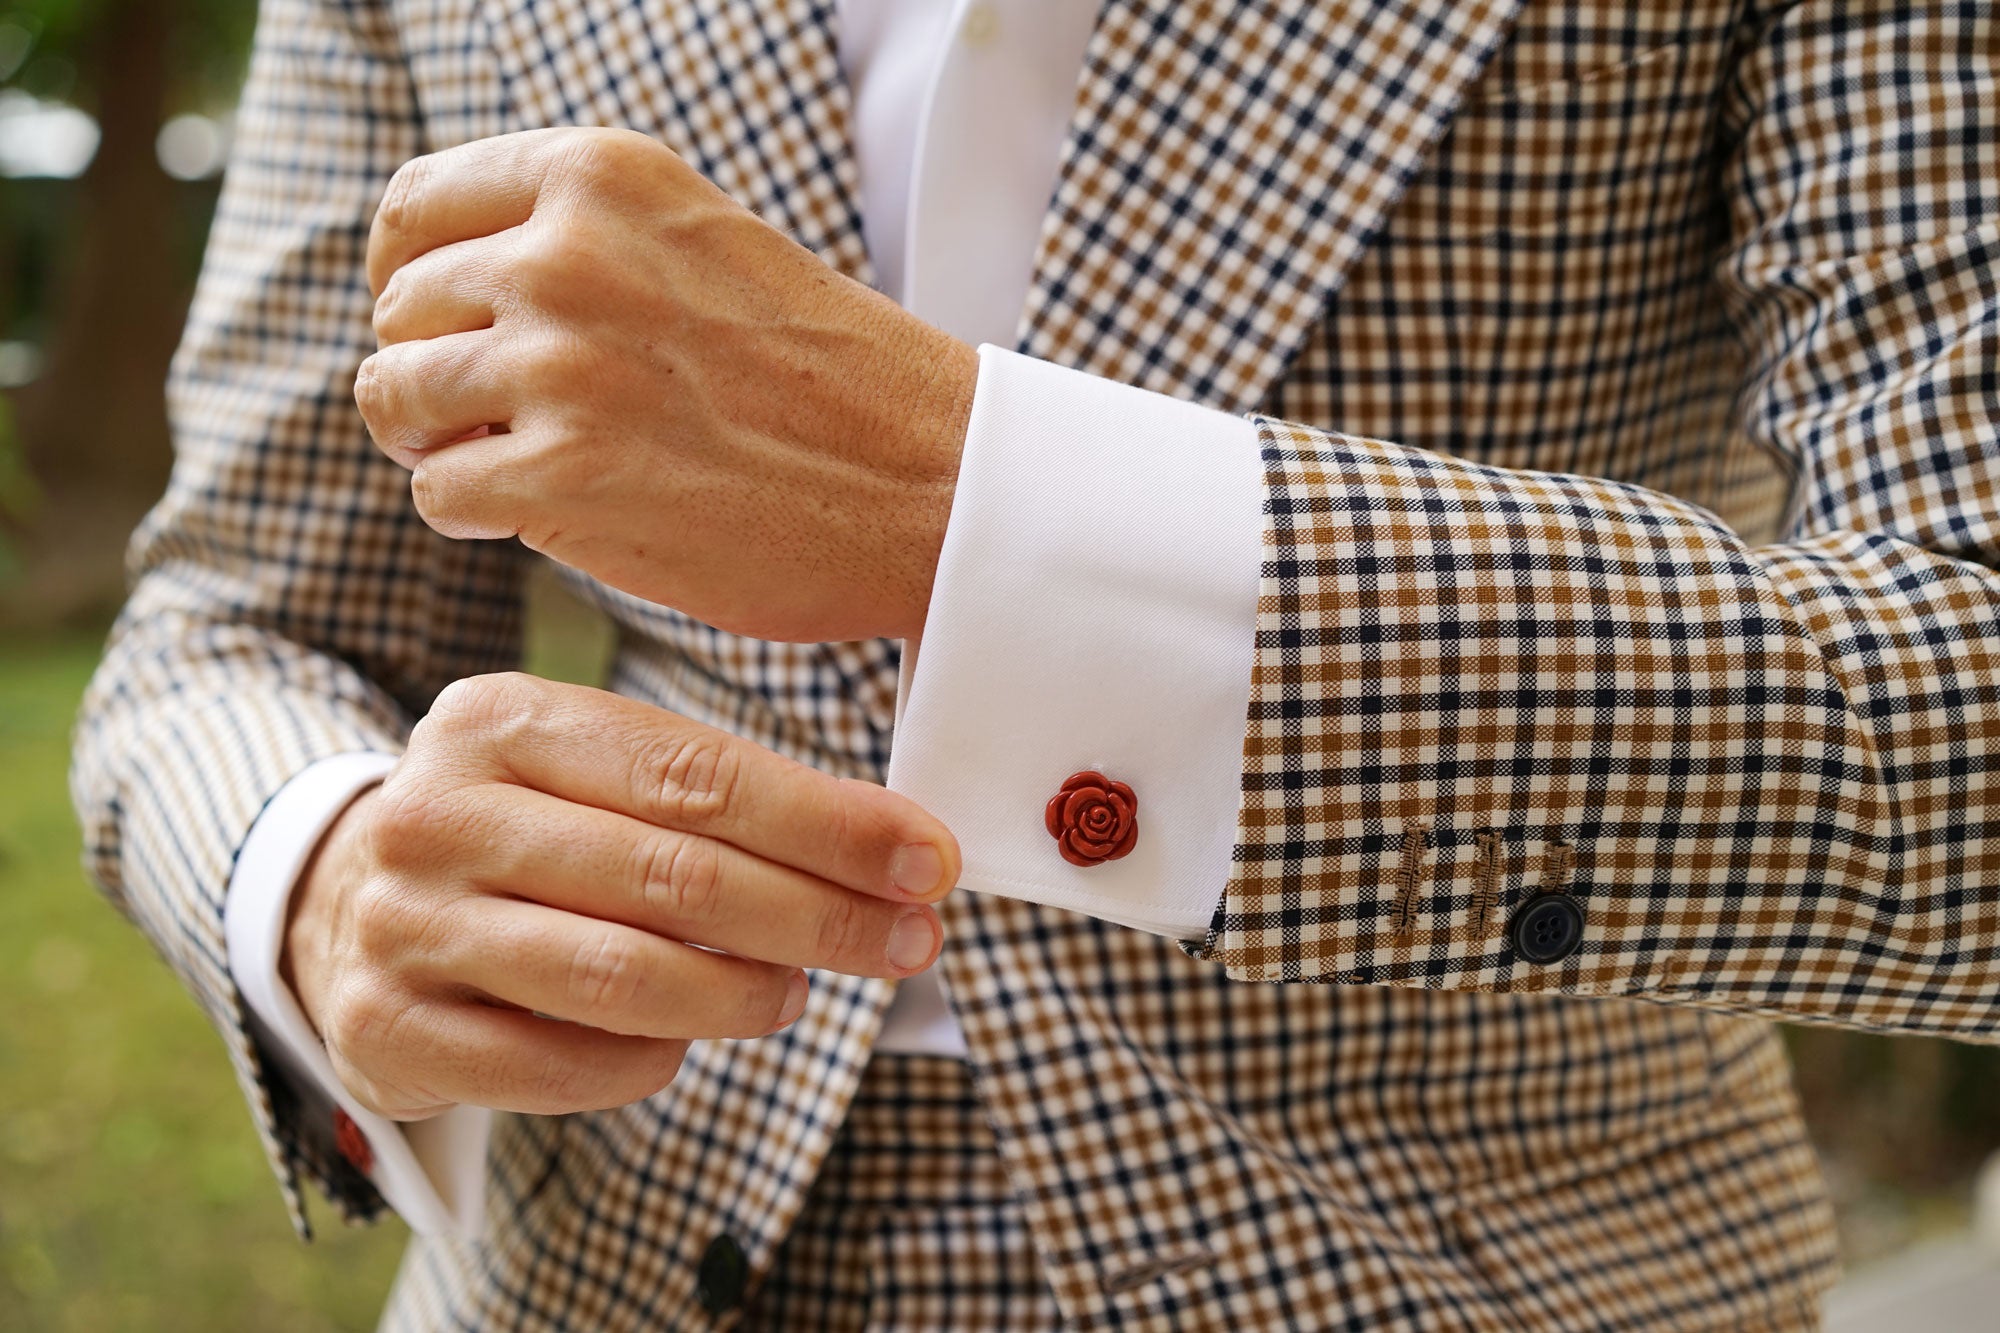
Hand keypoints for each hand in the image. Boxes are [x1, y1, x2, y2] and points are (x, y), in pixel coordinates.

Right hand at [281, 673, 957, 1119]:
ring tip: (797, 992)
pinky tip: (685, 1042)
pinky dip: (651, 1061)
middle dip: (816, 914)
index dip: (828, 824)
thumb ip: (713, 796)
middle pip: (670, 874)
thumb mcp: (591, 774)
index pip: (696, 773)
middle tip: (909, 941)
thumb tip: (892, 851)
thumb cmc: (523, 833)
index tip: (928, 860)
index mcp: (502, 720)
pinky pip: (563, 1066)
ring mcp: (403, 924)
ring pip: (620, 975)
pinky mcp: (386, 1030)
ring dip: (742, 995)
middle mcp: (438, 811)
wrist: (342, 909)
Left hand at [356, 127, 978, 643]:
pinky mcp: (563, 477)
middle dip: (433, 371)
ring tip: (517, 466)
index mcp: (600, 176)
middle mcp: (565, 253)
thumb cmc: (829, 377)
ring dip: (440, 445)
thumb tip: (440, 287)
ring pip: (395, 400)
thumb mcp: (699, 243)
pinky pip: (436, 492)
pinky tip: (541, 513)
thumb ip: (580, 240)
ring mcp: (558, 366)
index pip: (415, 207)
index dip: (410, 278)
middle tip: (501, 421)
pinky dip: (473, 512)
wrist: (930, 481)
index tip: (440, 328)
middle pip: (399, 311)